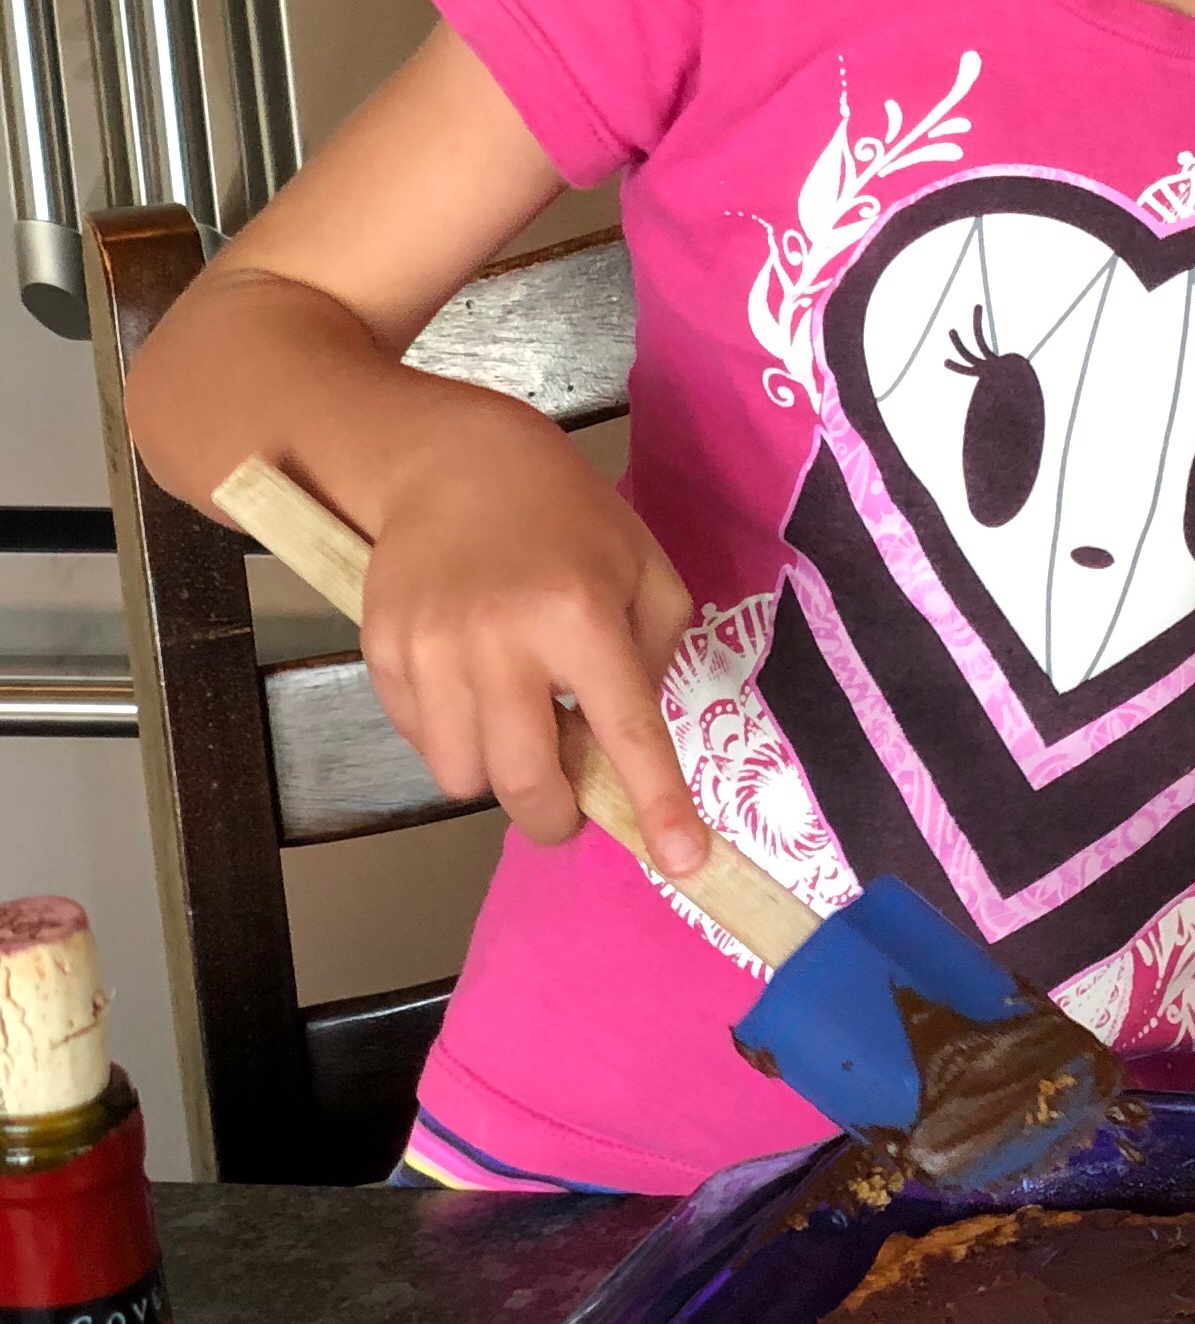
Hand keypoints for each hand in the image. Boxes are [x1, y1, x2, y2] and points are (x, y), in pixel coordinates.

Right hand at [355, 395, 704, 873]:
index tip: (684, 862)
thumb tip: (625, 742)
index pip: (625, 731)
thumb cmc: (564, 514)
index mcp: (580, 616)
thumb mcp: (643, 566)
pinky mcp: (381, 655)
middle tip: (571, 803)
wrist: (448, 461)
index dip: (656, 805)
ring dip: (498, 774)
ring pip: (462, 777)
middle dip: (556, 816)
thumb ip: (651, 655)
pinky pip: (419, 742)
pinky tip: (471, 688)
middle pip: (525, 783)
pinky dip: (452, 739)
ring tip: (516, 720)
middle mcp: (500, 641)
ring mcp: (430, 651)